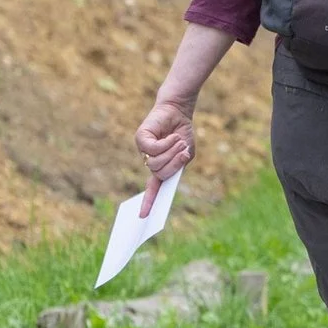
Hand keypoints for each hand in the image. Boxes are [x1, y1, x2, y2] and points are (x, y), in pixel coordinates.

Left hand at [135, 96, 195, 213]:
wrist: (178, 111)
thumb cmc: (182, 133)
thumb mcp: (187, 152)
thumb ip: (180, 163)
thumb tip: (175, 163)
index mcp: (161, 168)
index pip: (153, 188)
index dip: (149, 201)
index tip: (143, 216)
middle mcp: (149, 161)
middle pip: (159, 175)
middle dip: (174, 164)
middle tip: (182, 151)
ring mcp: (144, 150)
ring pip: (155, 163)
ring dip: (171, 152)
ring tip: (178, 141)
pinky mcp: (141, 138)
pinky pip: (153, 150)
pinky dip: (166, 143)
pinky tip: (171, 136)